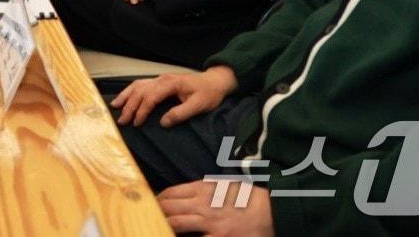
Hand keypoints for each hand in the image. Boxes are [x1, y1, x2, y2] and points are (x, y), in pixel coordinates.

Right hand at [110, 65, 237, 127]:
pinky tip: (125, 96)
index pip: (151, 97)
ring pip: (137, 85)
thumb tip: (163, 122)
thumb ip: (180, 113)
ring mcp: (160, 78)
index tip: (137, 123)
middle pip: (140, 91)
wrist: (215, 81)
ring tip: (115, 106)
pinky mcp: (160, 81)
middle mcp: (162, 79)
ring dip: (126, 96)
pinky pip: (141, 84)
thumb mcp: (198, 106)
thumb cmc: (208, 93)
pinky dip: (130, 90)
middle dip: (129, 106)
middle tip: (122, 120)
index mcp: (170, 83)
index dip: (142, 111)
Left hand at [157, 181, 272, 236]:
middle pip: (169, 207)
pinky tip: (170, 234)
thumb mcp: (225, 187)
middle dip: (155, 212)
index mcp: (205, 189)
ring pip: (175, 223)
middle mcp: (203, 204)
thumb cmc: (250, 200)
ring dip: (162, 225)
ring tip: (154, 227)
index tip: (151, 204)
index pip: (172, 193)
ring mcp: (210, 223)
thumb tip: (184, 197)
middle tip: (145, 216)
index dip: (158, 199)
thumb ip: (204, 191)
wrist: (274, 212)